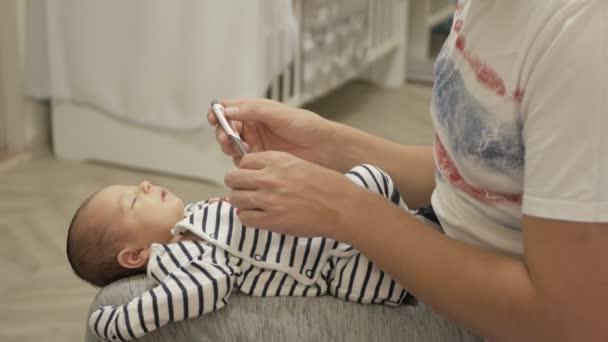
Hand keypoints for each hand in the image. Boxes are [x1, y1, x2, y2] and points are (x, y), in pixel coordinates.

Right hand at [207, 98, 335, 167]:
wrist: (323, 148)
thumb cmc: (306, 125)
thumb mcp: (278, 113)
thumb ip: (252, 110)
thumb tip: (228, 110)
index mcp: (256, 111)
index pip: (229, 108)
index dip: (218, 112)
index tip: (214, 118)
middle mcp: (253, 126)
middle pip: (226, 128)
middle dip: (222, 131)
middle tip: (227, 136)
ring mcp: (256, 143)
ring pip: (231, 145)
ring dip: (228, 145)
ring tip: (235, 146)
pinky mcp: (260, 160)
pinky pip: (242, 161)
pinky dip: (239, 159)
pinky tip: (245, 157)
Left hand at [224, 151, 364, 237]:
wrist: (340, 207)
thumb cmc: (326, 184)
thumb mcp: (299, 164)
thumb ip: (276, 166)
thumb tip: (259, 173)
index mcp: (277, 161)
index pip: (244, 161)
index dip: (245, 169)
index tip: (251, 175)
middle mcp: (269, 178)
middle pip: (233, 178)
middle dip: (237, 184)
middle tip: (245, 190)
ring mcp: (268, 200)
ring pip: (235, 198)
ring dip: (241, 201)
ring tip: (252, 204)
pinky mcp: (270, 220)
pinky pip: (245, 218)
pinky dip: (248, 217)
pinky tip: (258, 216)